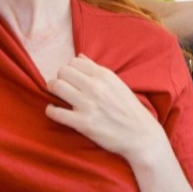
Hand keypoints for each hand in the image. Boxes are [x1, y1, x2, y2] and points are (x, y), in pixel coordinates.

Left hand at [46, 55, 167, 163]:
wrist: (141, 135)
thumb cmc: (129, 109)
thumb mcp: (117, 84)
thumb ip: (96, 69)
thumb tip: (79, 56)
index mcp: (104, 75)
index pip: (74, 62)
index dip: (69, 70)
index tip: (71, 79)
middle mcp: (95, 87)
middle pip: (62, 72)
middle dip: (59, 78)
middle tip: (61, 87)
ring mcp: (88, 105)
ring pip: (56, 86)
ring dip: (52, 90)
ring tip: (57, 96)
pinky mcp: (83, 123)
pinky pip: (55, 112)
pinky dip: (51, 110)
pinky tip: (55, 111)